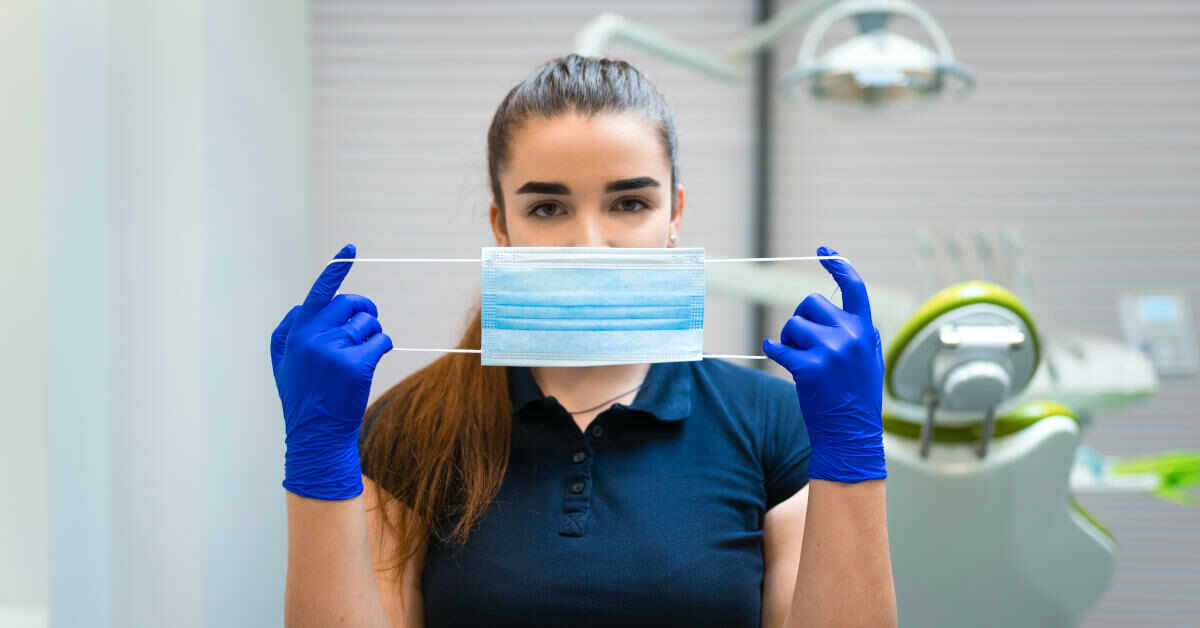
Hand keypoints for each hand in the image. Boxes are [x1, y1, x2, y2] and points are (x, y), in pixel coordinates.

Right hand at [271, 244, 392, 499]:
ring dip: (372, 333)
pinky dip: (382, 346)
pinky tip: (373, 362)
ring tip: (361, 355)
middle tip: (367, 324)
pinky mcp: (356, 365)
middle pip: (351, 304)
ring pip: (369, 322)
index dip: (336, 269)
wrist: (316, 436)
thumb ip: (287, 331)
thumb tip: (301, 304)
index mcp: (295, 332)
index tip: (351, 249)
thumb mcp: (283, 363)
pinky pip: (381, 340)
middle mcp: (312, 337)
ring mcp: (334, 350)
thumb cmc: (303, 399)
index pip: (318, 293)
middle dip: (365, 310)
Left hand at [762, 246, 885, 483]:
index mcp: (866, 331)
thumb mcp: (868, 361)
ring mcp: (830, 351)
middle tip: (804, 343)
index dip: (838, 266)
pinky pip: (778, 346)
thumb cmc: (856, 398)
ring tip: (800, 360)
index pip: (854, 287)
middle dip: (802, 319)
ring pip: (792, 324)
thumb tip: (840, 310)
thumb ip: (858, 334)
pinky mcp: (808, 368)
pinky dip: (773, 349)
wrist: (851, 435)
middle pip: (811, 302)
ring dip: (789, 338)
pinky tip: (777, 355)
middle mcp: (850, 336)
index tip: (823, 252)